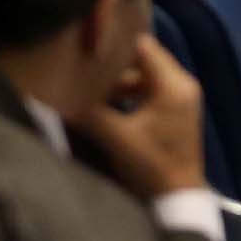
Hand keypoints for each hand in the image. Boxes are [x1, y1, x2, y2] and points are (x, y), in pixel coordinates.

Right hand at [68, 35, 206, 199]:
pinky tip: (105, 103)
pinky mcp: (176, 112)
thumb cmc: (151, 165)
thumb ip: (90, 114)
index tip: (88, 43)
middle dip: (114, 65)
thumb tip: (58, 97)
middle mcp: (182, 84)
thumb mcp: (116, 138)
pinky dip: (130, 93)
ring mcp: (181, 98)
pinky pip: (150, 91)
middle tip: (83, 64)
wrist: (178, 197)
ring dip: (120, 82)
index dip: (116, 44)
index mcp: (174, 84)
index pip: (144, 47)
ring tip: (89, 85)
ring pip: (145, 77)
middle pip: (145, 60)